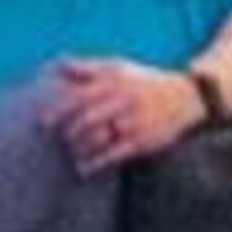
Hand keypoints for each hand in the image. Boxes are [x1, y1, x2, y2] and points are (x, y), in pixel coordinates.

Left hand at [43, 56, 205, 174]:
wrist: (189, 97)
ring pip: (97, 140)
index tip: (42, 122)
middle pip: (85, 121)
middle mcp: (124, 102)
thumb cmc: (146, 82)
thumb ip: (88, 68)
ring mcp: (134, 122)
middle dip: (68, 132)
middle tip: (60, 139)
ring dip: (79, 148)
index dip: (58, 111)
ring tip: (72, 152)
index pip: (78, 97)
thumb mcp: (120, 67)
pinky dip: (95, 163)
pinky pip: (113, 155)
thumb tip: (58, 64)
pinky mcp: (143, 141)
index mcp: (114, 83)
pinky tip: (83, 168)